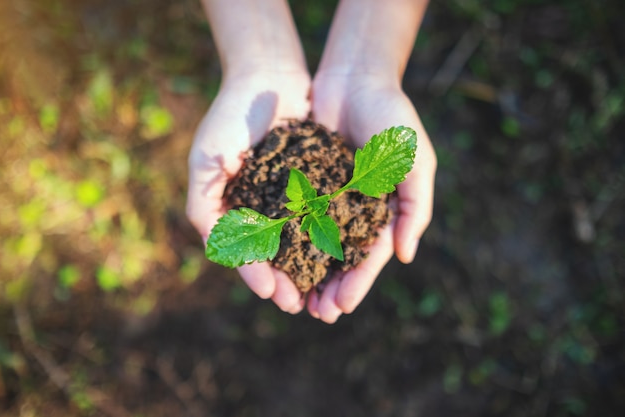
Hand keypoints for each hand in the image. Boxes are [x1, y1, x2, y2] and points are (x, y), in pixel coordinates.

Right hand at [186, 70, 310, 312]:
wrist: (268, 76)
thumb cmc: (231, 117)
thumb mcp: (207, 160)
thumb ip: (204, 205)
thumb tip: (216, 249)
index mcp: (231, 208)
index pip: (242, 252)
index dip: (254, 274)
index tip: (270, 292)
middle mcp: (260, 208)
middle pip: (272, 255)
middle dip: (283, 281)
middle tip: (298, 304)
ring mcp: (288, 198)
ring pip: (298, 244)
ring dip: (306, 270)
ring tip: (320, 292)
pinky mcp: (314, 185)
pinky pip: (321, 217)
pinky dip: (326, 239)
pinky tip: (338, 256)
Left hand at [308, 72, 436, 322]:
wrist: (356, 78)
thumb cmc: (393, 117)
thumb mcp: (415, 161)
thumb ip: (415, 208)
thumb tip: (405, 256)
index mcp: (384, 209)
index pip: (371, 255)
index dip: (358, 282)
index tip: (342, 306)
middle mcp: (355, 208)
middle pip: (341, 257)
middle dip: (330, 287)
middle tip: (316, 315)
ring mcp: (328, 196)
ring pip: (315, 243)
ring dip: (307, 273)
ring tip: (295, 300)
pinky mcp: (304, 181)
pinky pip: (293, 214)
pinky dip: (286, 238)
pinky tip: (275, 259)